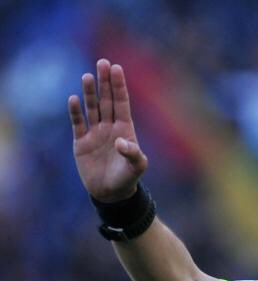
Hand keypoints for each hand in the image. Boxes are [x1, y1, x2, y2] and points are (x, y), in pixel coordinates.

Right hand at [68, 59, 147, 202]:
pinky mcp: (81, 142)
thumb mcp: (137, 168)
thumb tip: (120, 141)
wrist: (111, 194)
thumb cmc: (127, 180)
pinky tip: (74, 99)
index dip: (119, 86)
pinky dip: (75, 112)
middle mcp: (109, 127)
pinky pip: (78, 123)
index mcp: (125, 129)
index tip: (116, 67)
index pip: (121, 103)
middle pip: (106, 100)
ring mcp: (95, 133)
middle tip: (102, 62)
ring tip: (88, 76)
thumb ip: (133, 154)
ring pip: (92, 108)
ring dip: (89, 93)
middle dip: (104, 82)